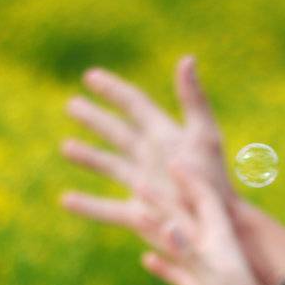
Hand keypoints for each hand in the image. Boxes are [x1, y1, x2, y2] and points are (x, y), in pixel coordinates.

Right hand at [60, 54, 233, 251]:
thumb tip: (186, 58)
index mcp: (166, 136)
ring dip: (88, 157)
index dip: (112, 90)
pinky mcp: (140, 215)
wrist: (219, 226)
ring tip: (66, 147)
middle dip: (94, 119)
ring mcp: (144, 186)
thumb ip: (193, 99)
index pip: (135, 105)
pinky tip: (66, 201)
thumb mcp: (203, 136)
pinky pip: (107, 209)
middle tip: (70, 104)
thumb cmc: (214, 181)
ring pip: (109, 166)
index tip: (89, 76)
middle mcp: (153, 158)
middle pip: (118, 132)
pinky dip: (87, 206)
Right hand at [142, 162, 265, 284]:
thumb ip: (188, 253)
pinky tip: (147, 261)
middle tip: (137, 180)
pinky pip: (179, 275)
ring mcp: (209, 274)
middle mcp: (216, 252)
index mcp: (222, 241)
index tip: (171, 157)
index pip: (204, 198)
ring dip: (157, 230)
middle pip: (186, 216)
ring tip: (136, 213)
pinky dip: (163, 266)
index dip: (189, 178)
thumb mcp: (213, 281)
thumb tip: (166, 225)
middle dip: (163, 198)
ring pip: (179, 245)